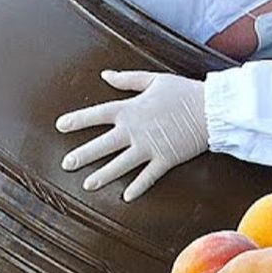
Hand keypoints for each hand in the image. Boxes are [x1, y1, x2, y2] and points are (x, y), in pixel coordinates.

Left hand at [56, 70, 209, 201]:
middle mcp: (135, 130)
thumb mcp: (154, 79)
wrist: (211, 109)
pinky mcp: (165, 160)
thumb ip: (127, 79)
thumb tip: (105, 75)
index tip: (60, 126)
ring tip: (88, 185)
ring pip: (120, 165)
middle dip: (83, 155)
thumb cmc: (183, 91)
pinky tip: (125, 197)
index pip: (97, 115)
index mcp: (130, 109)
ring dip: (103, 176)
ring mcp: (149, 147)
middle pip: (103, 145)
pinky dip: (137, 187)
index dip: (77, 120)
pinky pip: (147, 177)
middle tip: (66, 164)